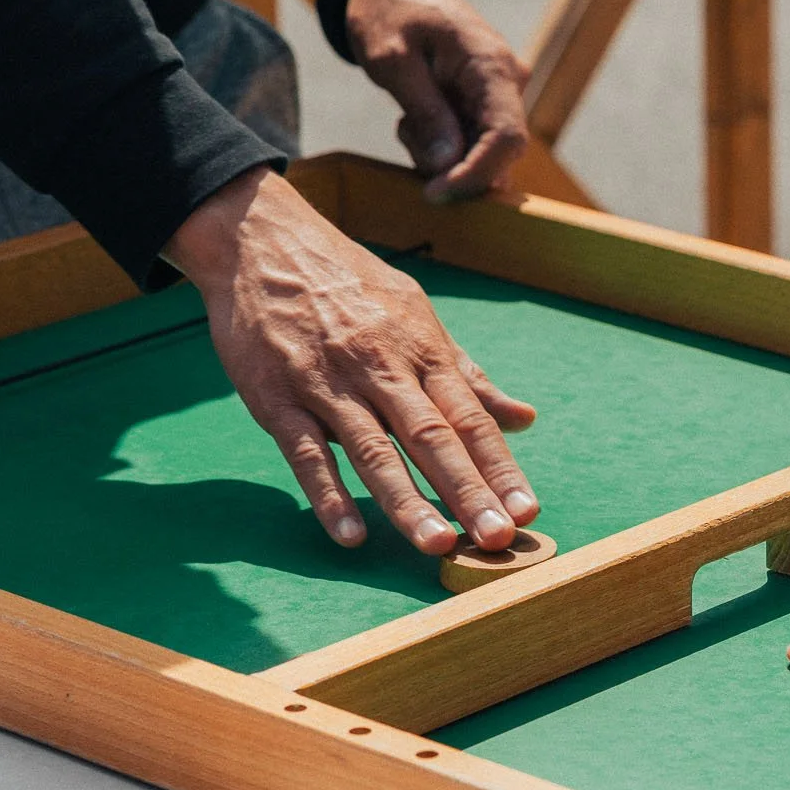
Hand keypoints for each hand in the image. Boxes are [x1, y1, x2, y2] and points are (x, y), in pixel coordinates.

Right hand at [166, 167, 538, 551]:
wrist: (262, 243)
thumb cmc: (351, 286)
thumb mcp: (417, 316)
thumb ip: (468, 374)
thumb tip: (524, 417)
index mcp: (422, 352)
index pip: (471, 419)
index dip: (500, 467)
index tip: (528, 511)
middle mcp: (381, 369)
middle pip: (432, 439)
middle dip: (468, 492)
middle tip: (498, 540)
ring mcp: (328, 385)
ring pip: (373, 451)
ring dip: (407, 503)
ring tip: (438, 546)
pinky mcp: (276, 399)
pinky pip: (305, 453)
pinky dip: (327, 494)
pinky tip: (349, 534)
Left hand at [345, 0, 529, 201]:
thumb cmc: (389, 12)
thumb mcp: (392, 59)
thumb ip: (424, 111)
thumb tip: (449, 164)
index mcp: (491, 65)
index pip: (507, 137)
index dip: (476, 173)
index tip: (435, 192)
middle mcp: (507, 83)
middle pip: (497, 153)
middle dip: (451, 164)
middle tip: (405, 133)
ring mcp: (499, 95)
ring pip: (481, 153)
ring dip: (440, 154)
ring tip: (406, 119)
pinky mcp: (485, 105)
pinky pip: (471, 144)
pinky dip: (440, 145)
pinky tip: (415, 119)